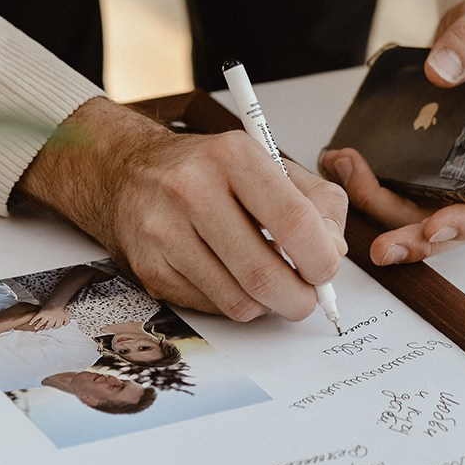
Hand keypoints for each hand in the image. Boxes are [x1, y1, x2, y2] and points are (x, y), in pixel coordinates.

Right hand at [14, 98, 347, 321]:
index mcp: (232, 156)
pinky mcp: (150, 269)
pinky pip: (213, 308)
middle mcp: (192, 190)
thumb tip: (335, 252)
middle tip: (308, 296)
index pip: (292, 220)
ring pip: (240, 302)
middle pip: (265, 274)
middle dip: (300, 299)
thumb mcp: (269, 163)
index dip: (321, 257)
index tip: (327, 269)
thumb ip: (318, 202)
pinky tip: (233, 277)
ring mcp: (165, 232)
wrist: (129, 172)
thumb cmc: (210, 170)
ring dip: (268, 304)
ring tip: (270, 283)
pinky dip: (236, 302)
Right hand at [27, 304, 69, 329]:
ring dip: (38, 325)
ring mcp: (47, 316)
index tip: (53, 326)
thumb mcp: (66, 315)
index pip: (57, 326)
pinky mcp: (41, 313)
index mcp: (59, 320)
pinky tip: (30, 323)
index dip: (55, 326)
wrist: (56, 302)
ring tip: (36, 327)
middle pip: (49, 326)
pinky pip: (36, 318)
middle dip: (47, 327)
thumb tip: (65, 325)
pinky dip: (33, 320)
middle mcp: (52, 319)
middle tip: (45, 327)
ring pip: (42, 323)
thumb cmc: (60, 309)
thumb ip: (67, 321)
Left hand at [320, 0, 464, 264]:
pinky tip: (341, 165)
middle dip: (410, 236)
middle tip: (379, 246)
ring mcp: (449, 177)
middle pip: (445, 223)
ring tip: (343, 168)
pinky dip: (368, 189)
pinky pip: (395, 193)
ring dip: (377, 207)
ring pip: (414, 215)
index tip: (434, 229)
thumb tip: (441, 71)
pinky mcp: (422, 170)